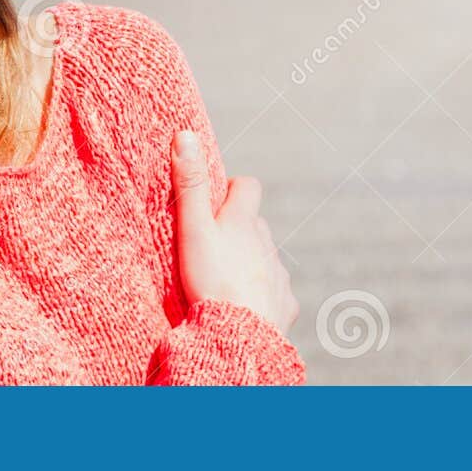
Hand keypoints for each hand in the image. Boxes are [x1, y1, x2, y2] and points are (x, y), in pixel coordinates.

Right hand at [170, 129, 298, 334]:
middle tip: (211, 245)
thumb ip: (189, 185)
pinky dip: (264, 294)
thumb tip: (185, 134)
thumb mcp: (192, 230)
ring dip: (250, 261)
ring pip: (266, 257)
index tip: (214, 202)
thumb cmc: (212, 280)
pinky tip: (246, 307)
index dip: (232, 188)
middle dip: (238, 228)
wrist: (240, 336)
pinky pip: (277, 292)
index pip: (248, 185)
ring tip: (225, 279)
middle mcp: (267, 243)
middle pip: (256, 223)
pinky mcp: (286, 303)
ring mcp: (279, 274)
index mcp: (245, 221)